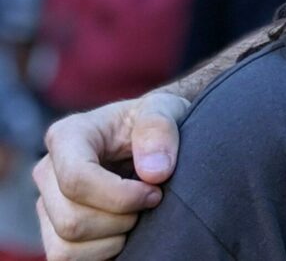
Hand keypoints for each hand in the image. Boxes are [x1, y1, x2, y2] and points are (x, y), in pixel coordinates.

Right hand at [32, 91, 189, 260]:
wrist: (153, 140)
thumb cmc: (156, 124)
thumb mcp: (166, 109)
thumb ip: (159, 129)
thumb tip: (154, 172)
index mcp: (68, 135)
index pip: (76, 179)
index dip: (120, 196)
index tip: (155, 191)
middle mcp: (48, 171)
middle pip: (71, 220)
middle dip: (121, 220)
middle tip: (151, 202)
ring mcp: (47, 203)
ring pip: (66, 245)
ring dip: (113, 239)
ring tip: (137, 216)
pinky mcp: (54, 230)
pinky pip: (66, 259)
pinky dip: (102, 253)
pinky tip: (124, 231)